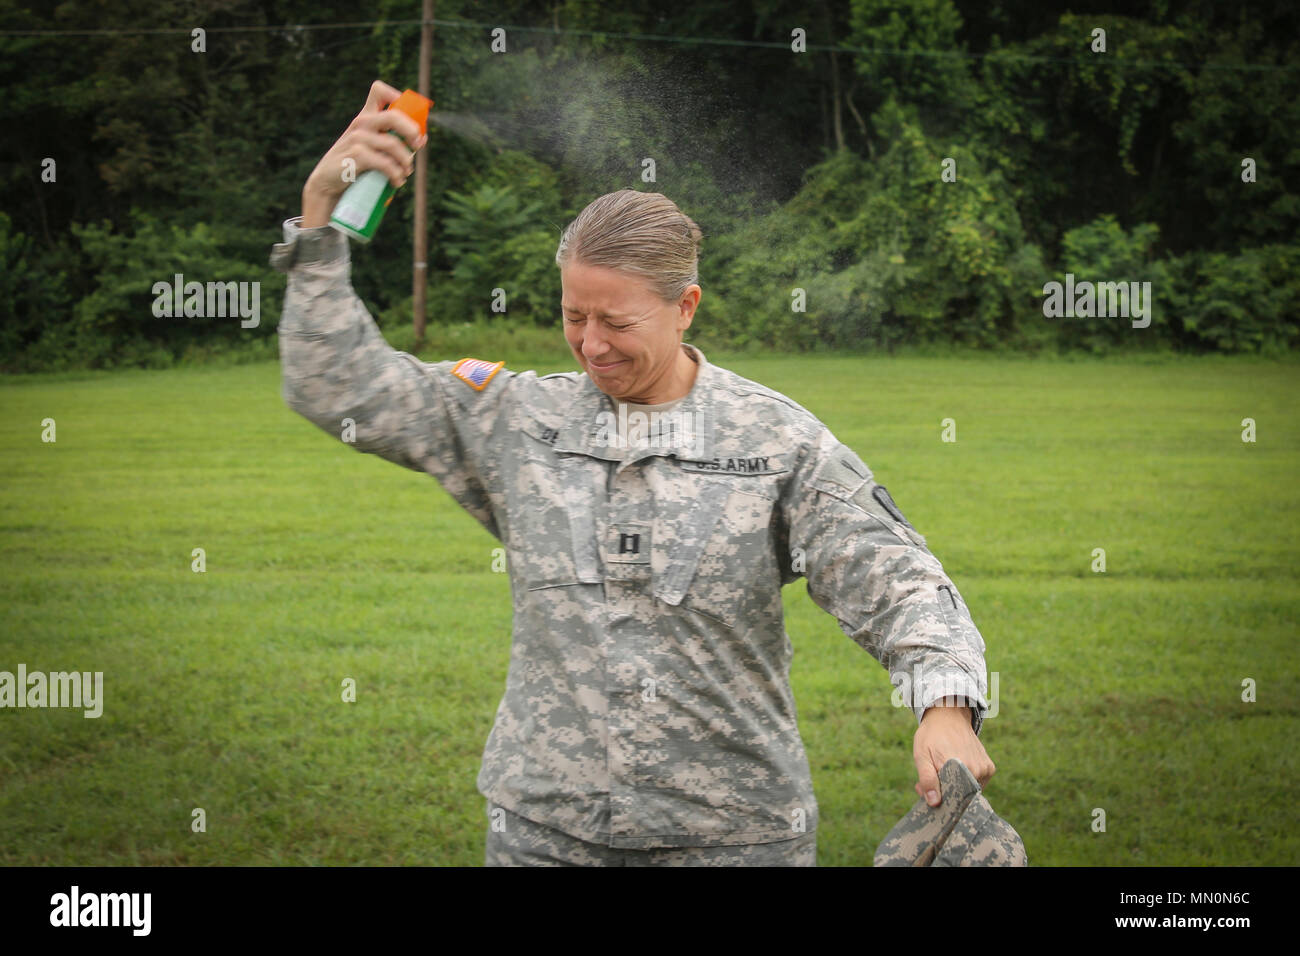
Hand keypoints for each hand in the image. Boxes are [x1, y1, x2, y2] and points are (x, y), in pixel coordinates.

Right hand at [301, 80, 427, 226]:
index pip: (379, 91)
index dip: (398, 97)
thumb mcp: (371, 147)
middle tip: (417, 146)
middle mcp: (361, 123)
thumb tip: (423, 138)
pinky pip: (386, 164)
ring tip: (405, 173)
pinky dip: (396, 175)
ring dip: (406, 162)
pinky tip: (397, 182)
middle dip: (412, 131)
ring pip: (394, 144)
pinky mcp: (357, 155)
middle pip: (394, 116)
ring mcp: (358, 138)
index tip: (409, 117)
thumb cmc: (354, 165)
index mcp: (365, 116)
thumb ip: (392, 139)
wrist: (328, 183)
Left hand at [913, 695, 993, 806]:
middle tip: (929, 776)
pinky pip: (976, 785)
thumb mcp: (922, 755)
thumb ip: (927, 779)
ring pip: (967, 792)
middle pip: (958, 796)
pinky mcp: (989, 769)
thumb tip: (934, 802)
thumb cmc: (932, 736)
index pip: (948, 798)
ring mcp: (984, 770)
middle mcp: (975, 770)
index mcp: (957, 767)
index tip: (922, 788)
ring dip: (953, 786)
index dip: (934, 797)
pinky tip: (955, 767)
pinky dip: (964, 781)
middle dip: (942, 792)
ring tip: (941, 769)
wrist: (949, 717)